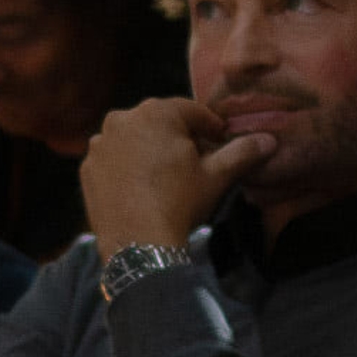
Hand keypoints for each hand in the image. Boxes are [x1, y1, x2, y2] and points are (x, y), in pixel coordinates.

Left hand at [80, 99, 253, 261]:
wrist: (138, 244)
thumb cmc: (180, 203)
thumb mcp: (216, 176)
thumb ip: (242, 153)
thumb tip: (270, 140)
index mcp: (157, 112)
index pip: (191, 112)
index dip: (210, 127)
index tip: (220, 141)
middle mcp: (122, 119)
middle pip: (159, 123)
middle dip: (178, 138)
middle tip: (195, 162)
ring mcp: (100, 143)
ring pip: (133, 139)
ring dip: (149, 150)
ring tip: (165, 177)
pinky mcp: (87, 167)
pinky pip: (112, 159)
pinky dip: (126, 167)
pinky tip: (140, 188)